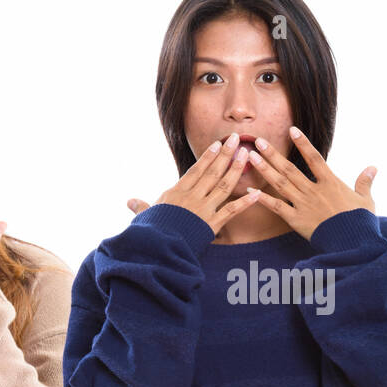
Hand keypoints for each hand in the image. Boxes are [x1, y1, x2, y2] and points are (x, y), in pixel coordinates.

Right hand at [127, 132, 262, 230]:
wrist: (157, 248)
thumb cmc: (150, 232)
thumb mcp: (146, 216)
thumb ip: (142, 207)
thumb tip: (129, 201)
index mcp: (177, 192)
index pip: (196, 170)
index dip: (208, 156)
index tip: (218, 144)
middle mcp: (192, 197)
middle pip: (212, 172)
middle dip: (226, 154)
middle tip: (238, 138)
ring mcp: (203, 209)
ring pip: (223, 186)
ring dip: (236, 170)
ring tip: (247, 155)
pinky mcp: (212, 225)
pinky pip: (231, 211)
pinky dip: (245, 203)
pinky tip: (257, 194)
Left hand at [239, 125, 374, 240]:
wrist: (353, 242)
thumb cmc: (361, 222)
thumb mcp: (366, 200)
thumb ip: (365, 182)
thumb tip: (373, 167)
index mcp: (331, 183)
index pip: (314, 158)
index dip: (303, 143)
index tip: (292, 129)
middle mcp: (314, 190)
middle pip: (290, 168)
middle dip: (273, 154)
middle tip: (258, 140)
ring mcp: (303, 204)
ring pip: (281, 183)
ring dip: (265, 169)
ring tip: (251, 157)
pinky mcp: (297, 220)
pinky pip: (277, 207)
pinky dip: (263, 199)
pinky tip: (250, 190)